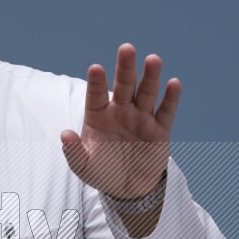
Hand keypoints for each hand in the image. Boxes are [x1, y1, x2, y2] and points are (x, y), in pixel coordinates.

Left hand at [60, 43, 180, 198]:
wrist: (127, 189)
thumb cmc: (102, 172)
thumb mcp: (83, 166)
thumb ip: (73, 151)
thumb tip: (64, 134)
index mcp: (98, 115)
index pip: (96, 95)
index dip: (97, 82)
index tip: (96, 68)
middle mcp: (120, 111)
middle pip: (124, 85)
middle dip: (125, 68)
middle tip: (127, 48)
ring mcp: (141, 117)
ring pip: (146, 93)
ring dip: (150, 76)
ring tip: (153, 59)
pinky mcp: (159, 129)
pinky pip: (166, 112)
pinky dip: (170, 98)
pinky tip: (173, 84)